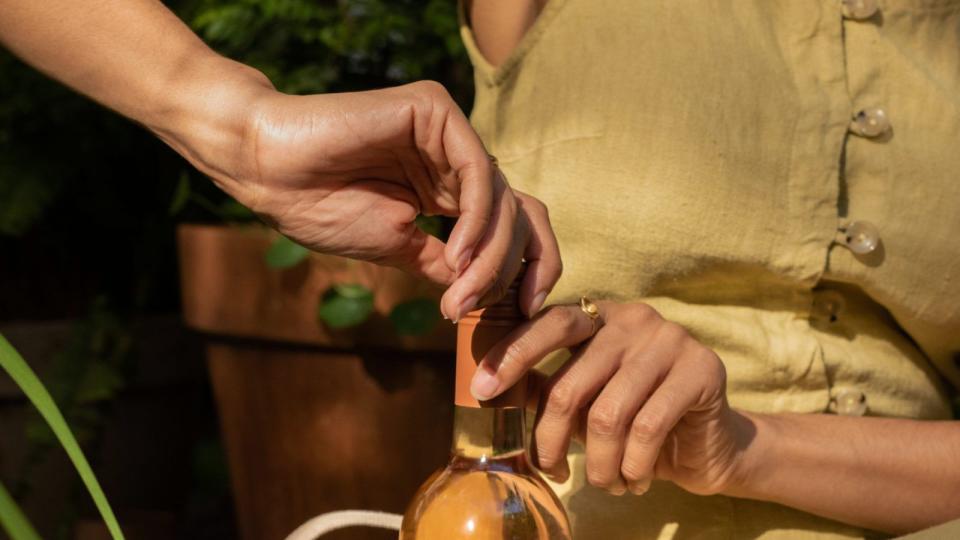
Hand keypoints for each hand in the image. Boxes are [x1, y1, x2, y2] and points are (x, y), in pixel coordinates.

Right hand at [181, 77, 560, 320]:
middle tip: (471, 305)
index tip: (524, 311)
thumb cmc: (323, 209)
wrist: (271, 173)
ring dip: (489, 251)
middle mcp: (455, 158)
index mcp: (448, 188)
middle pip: (516, 213)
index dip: (528, 265)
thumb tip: (492, 290)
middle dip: (506, 267)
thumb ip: (448, 263)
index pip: (511, 224)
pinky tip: (456, 251)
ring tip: (460, 288)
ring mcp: (448, 132)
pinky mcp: (435, 110)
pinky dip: (477, 217)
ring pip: (502, 196)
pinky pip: (478, 169)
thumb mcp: (400, 248)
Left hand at [471, 301, 755, 495]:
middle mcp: (634, 319)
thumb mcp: (586, 401)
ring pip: (608, 414)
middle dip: (552, 437)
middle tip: (551, 469)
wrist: (710, 444)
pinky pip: (647, 429)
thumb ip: (546, 388)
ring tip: (607, 484)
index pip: (550, 324)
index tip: (481, 389)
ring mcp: (671, 340)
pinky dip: (633, 467)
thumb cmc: (636, 420)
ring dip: (600, 465)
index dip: (513, 354)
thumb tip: (485, 388)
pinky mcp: (702, 370)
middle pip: (572, 382)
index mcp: (601, 316)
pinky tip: (635, 480)